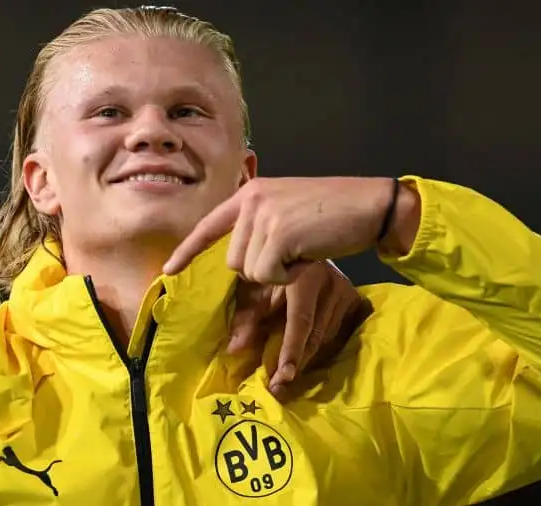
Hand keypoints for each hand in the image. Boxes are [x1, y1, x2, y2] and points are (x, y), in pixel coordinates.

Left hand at [164, 177, 414, 281]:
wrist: (372, 205)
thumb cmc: (334, 214)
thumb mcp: (288, 212)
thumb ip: (260, 228)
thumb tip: (238, 264)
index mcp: (251, 193)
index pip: (209, 225)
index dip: (188, 251)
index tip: (168, 270)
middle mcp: (251, 199)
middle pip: (233, 262)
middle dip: (263, 269)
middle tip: (295, 251)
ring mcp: (264, 215)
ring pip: (250, 272)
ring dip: (278, 273)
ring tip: (304, 249)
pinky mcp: (279, 233)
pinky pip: (269, 275)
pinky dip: (290, 276)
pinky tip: (309, 255)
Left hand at [230, 261, 365, 396]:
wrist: (301, 242)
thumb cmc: (271, 268)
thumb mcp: (254, 287)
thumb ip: (246, 317)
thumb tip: (234, 349)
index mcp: (304, 276)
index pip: (300, 321)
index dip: (291, 350)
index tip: (283, 375)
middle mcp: (331, 282)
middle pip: (316, 334)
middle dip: (296, 362)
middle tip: (278, 387)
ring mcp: (346, 289)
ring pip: (327, 336)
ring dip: (307, 357)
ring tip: (285, 375)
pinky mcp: (354, 297)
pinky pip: (338, 332)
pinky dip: (320, 345)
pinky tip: (303, 356)